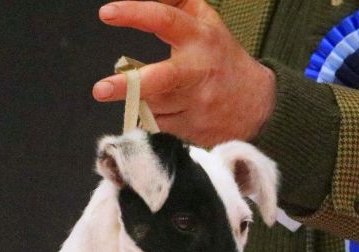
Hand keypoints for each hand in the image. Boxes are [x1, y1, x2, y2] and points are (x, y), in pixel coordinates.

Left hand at [92, 0, 275, 146]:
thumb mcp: (205, 21)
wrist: (258, 104)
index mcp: (200, 38)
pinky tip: (170, 111)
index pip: (165, 20)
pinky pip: (158, 125)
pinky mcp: (194, 131)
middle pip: (160, 80)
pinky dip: (154, 118)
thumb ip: (176, 2)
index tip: (107, 13)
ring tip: (153, 94)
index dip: (136, 14)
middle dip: (129, 86)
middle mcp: (198, 72)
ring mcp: (197, 106)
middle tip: (100, 90)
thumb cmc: (221, 56)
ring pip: (152, 106)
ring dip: (142, 100)